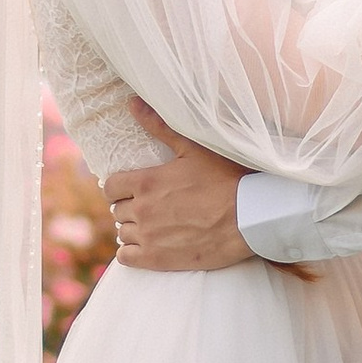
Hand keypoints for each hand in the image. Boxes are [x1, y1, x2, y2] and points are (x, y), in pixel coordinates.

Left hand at [103, 109, 255, 270]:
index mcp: (146, 182)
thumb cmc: (225, 180)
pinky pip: (126, 258)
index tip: (132, 187)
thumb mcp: (193, 149)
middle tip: (149, 204)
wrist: (250, 218)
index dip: (119, 186)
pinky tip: (146, 245)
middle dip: (129, 205)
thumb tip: (132, 103)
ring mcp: (149, 237)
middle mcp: (142, 210)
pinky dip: (131, 252)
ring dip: (132, 228)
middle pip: (117, 210)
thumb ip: (159, 127)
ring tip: (151, 224)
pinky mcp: (158, 259)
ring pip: (122, 232)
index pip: (111, 186)